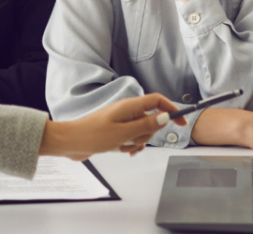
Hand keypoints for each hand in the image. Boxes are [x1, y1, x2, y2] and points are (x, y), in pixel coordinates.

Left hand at [38, 93, 184, 159]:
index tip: (182, 122)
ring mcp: (121, 121)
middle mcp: (127, 111)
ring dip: (136, 142)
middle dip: (147, 134)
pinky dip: (130, 145)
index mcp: (129, 106)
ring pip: (141, 131)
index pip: (157, 101)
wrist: (70, 142)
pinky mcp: (116, 130)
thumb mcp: (123, 133)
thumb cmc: (92, 135)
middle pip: (151, 119)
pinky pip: (132, 138)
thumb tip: (165, 117)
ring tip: (121, 146)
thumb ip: (145, 125)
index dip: (171, 110)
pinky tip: (122, 151)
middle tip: (133, 140)